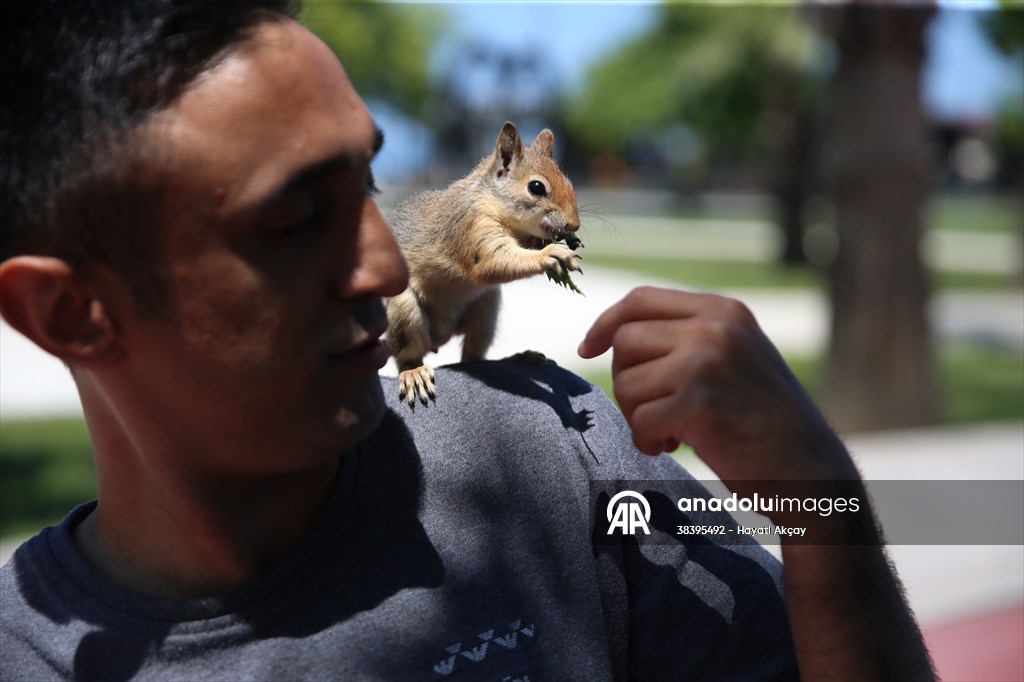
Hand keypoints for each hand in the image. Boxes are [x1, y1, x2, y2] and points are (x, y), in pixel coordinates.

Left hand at [578, 287, 853, 484]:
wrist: (811, 469)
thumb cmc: (764, 421)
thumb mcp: (734, 357)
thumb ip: (688, 337)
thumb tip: (616, 334)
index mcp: (723, 311)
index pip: (641, 299)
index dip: (606, 323)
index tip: (587, 348)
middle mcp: (715, 328)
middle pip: (626, 341)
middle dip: (626, 381)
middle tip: (652, 412)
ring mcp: (707, 363)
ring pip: (626, 382)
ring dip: (637, 416)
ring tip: (670, 432)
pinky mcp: (699, 404)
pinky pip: (639, 420)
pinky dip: (647, 440)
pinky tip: (674, 447)